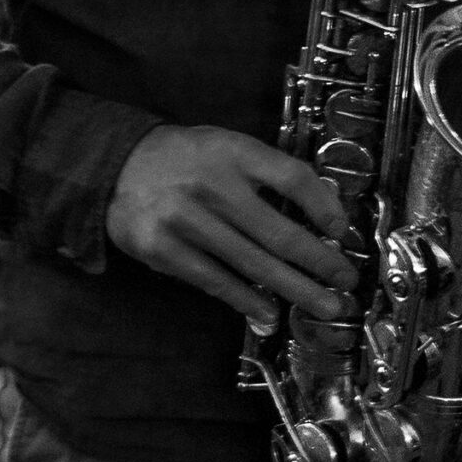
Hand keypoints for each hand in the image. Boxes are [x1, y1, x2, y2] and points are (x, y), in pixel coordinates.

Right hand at [106, 125, 356, 328]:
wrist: (114, 166)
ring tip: (323, 306)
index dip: (324, 206)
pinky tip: (269, 313)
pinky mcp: (163, 249)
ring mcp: (186, 220)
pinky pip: (215, 280)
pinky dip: (247, 300)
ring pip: (253, 264)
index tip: (343, 232)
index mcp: (234, 152)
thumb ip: (268, 171)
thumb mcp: (227, 147)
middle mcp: (212, 185)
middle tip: (346, 283)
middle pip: (279, 233)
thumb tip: (323, 207)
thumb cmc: (186, 160)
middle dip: (319, 262)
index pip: (292, 177)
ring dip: (294, 289)